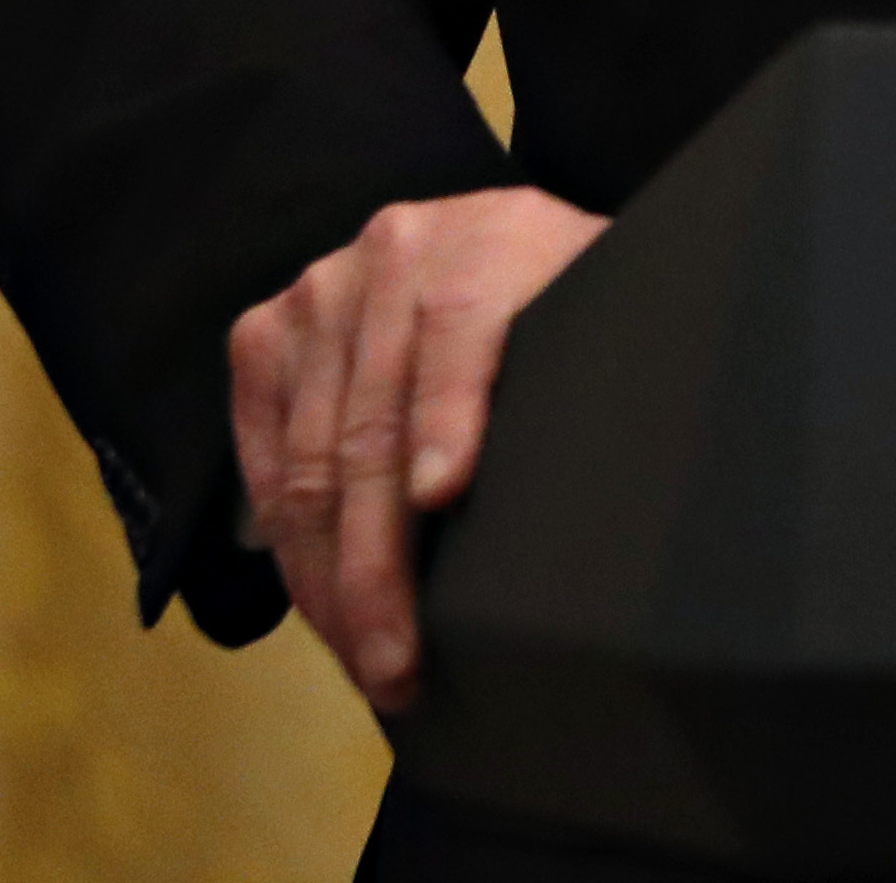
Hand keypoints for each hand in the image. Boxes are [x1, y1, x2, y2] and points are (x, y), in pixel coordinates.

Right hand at [227, 184, 606, 711]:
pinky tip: (322, 608)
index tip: (444, 494)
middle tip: (401, 661)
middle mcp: (395, 253)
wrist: (494, 233)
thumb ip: (612, 358)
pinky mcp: (267, 335)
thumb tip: (629, 472)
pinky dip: (290, 548)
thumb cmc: (569, 296)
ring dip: (329, 580)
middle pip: (371, 426)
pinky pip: (266, 462)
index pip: (461, 329)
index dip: (449, 415)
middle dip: (378, 562)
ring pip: (310, 462)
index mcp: (493, 238)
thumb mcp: (608, 307)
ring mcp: (320, 292)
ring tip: (365, 660)